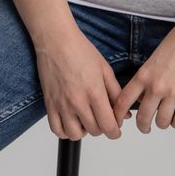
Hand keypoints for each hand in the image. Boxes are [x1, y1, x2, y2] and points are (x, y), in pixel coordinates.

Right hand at [35, 26, 132, 140]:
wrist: (57, 41)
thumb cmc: (80, 50)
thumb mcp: (105, 70)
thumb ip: (116, 93)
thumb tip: (125, 114)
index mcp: (94, 92)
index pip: (108, 125)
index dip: (115, 132)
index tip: (116, 130)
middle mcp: (78, 101)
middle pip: (94, 131)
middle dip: (102, 127)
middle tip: (102, 117)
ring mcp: (62, 105)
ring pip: (75, 134)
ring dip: (83, 131)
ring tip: (86, 119)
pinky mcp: (49, 104)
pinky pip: (57, 130)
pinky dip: (65, 131)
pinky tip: (71, 121)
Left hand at [113, 21, 174, 132]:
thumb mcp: (154, 59)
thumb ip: (146, 78)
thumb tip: (142, 98)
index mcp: (144, 75)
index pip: (123, 101)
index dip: (116, 116)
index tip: (116, 122)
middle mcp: (155, 86)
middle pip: (143, 117)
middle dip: (143, 126)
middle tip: (145, 127)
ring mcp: (173, 92)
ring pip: (162, 122)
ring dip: (162, 124)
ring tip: (165, 119)